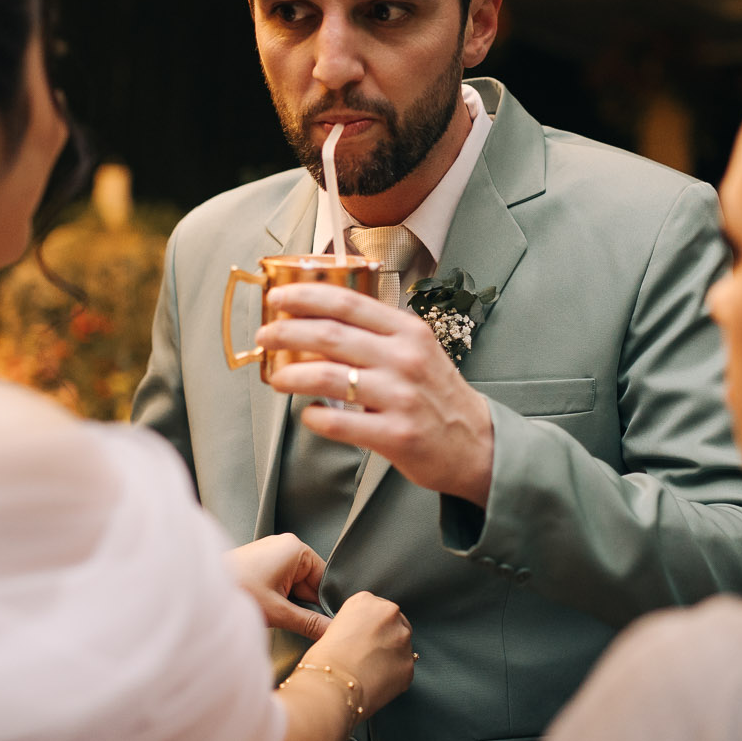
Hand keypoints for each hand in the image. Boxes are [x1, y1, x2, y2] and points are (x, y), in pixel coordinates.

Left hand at [229, 534, 330, 638]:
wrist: (200, 591)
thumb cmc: (239, 593)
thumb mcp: (279, 612)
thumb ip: (310, 622)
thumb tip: (333, 631)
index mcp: (295, 548)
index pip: (324, 579)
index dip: (324, 603)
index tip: (325, 624)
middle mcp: (286, 545)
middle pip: (310, 582)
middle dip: (305, 605)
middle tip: (298, 624)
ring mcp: (272, 552)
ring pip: (295, 585)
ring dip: (291, 603)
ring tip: (279, 617)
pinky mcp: (261, 562)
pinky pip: (281, 582)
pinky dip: (279, 598)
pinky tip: (270, 610)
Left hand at [259, 283, 495, 505]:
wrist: (476, 444)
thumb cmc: (437, 394)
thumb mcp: (416, 350)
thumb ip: (375, 334)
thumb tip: (317, 321)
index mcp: (407, 331)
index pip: (347, 302)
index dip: (305, 296)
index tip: (277, 298)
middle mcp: (404, 359)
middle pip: (330, 335)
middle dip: (286, 332)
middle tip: (264, 337)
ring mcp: (401, 397)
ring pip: (328, 377)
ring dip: (291, 375)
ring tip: (275, 378)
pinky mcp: (396, 435)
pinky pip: (341, 423)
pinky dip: (315, 417)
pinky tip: (308, 414)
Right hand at [300, 591, 413, 719]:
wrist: (331, 687)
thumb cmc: (323, 660)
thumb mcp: (333, 628)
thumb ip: (355, 626)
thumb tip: (364, 638)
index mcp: (366, 601)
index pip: (376, 608)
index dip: (369, 626)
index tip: (362, 638)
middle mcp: (389, 614)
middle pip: (394, 623)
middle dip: (385, 637)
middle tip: (368, 655)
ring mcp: (403, 639)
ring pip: (402, 645)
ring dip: (391, 655)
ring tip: (371, 671)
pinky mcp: (409, 664)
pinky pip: (403, 668)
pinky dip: (394, 675)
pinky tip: (377, 682)